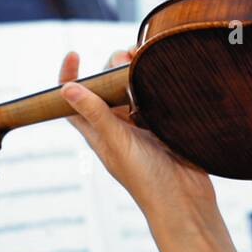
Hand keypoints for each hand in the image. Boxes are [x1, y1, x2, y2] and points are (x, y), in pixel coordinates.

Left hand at [59, 49, 216, 214]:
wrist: (184, 198)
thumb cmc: (145, 178)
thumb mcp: (116, 142)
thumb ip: (95, 114)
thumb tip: (66, 88)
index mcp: (98, 130)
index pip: (72, 100)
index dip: (69, 76)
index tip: (75, 53)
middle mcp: (116, 123)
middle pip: (105, 84)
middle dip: (112, 65)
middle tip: (128, 57)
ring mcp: (141, 121)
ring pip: (131, 85)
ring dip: (135, 68)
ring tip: (143, 56)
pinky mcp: (163, 120)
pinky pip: (155, 92)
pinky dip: (156, 79)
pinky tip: (161, 70)